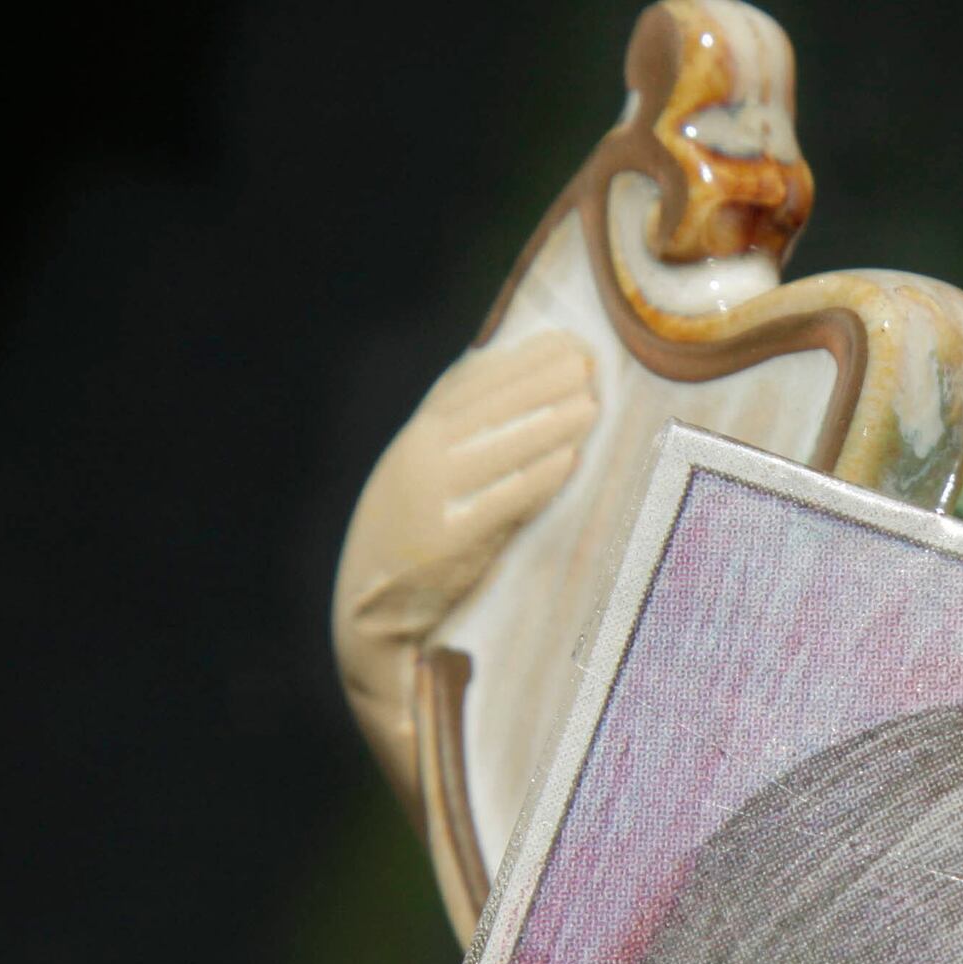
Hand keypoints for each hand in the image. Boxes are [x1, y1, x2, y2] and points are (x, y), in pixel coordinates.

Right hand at [331, 332, 601, 768]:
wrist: (370, 621)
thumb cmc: (415, 546)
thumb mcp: (427, 480)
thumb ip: (464, 439)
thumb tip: (526, 391)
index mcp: (413, 441)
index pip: (467, 383)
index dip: (518, 360)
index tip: (566, 342)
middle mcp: (416, 461)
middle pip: (487, 408)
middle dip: (541, 382)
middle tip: (590, 365)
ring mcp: (429, 501)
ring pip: (498, 448)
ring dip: (548, 422)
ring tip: (592, 404)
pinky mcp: (446, 544)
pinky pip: (500, 502)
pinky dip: (536, 477)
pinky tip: (570, 458)